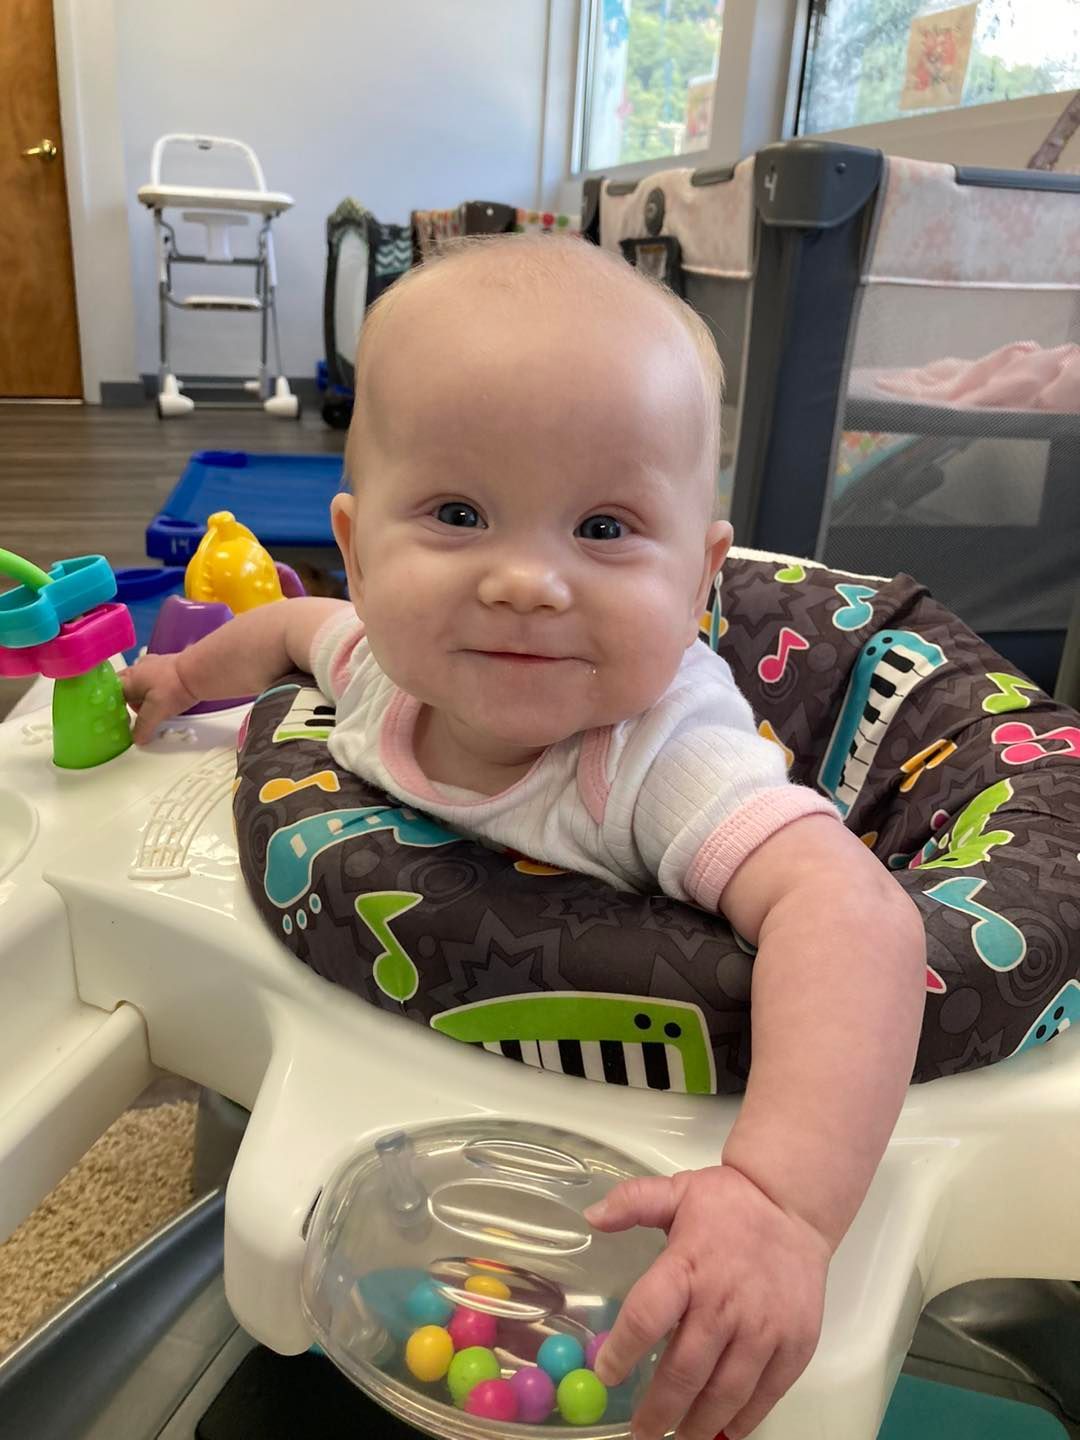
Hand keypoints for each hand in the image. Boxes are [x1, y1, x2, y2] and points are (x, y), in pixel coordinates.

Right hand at [120, 652, 197, 743]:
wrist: (201, 672)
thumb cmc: (175, 687)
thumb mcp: (155, 711)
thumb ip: (144, 726)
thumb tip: (137, 738)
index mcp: (130, 678)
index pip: (112, 692)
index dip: (114, 707)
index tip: (120, 719)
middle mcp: (139, 668)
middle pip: (126, 686)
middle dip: (131, 702)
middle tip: (140, 715)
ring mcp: (154, 664)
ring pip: (142, 683)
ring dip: (146, 696)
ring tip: (157, 708)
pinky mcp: (169, 666)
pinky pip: (156, 680)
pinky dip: (159, 690)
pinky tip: (168, 697)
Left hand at [584, 1164, 829, 1439]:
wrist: (794, 1205)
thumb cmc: (731, 1203)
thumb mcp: (677, 1191)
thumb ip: (632, 1203)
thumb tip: (591, 1217)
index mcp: (689, 1265)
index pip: (646, 1317)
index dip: (622, 1352)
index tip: (606, 1374)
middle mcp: (725, 1303)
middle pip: (685, 1371)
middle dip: (658, 1410)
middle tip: (641, 1432)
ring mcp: (764, 1328)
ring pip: (725, 1394)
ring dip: (698, 1424)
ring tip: (678, 1437)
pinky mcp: (796, 1344)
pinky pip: (765, 1395)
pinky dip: (742, 1420)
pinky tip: (723, 1429)